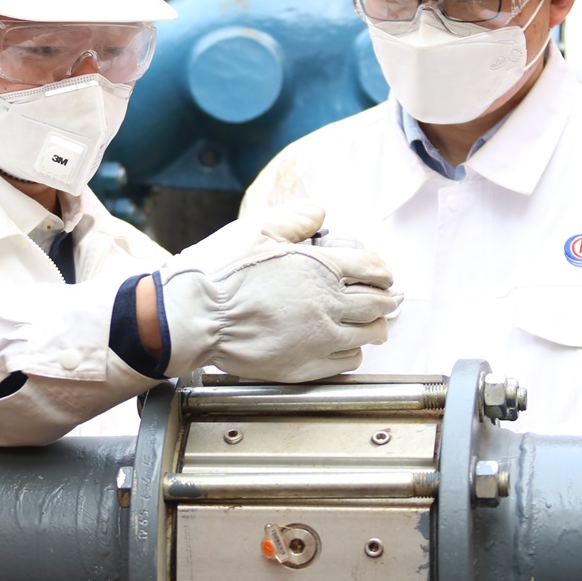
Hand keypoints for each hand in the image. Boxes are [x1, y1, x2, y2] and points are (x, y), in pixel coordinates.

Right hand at [158, 204, 397, 382]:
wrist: (192, 319)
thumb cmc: (219, 274)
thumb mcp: (256, 229)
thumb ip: (295, 219)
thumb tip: (320, 213)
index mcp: (318, 269)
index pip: (371, 268)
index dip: (382, 271)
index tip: (382, 275)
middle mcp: (326, 305)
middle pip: (378, 304)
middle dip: (386, 299)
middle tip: (389, 298)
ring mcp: (318, 340)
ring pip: (368, 336)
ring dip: (374, 327)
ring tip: (373, 324)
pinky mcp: (305, 367)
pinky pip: (347, 361)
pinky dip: (353, 352)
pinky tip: (345, 346)